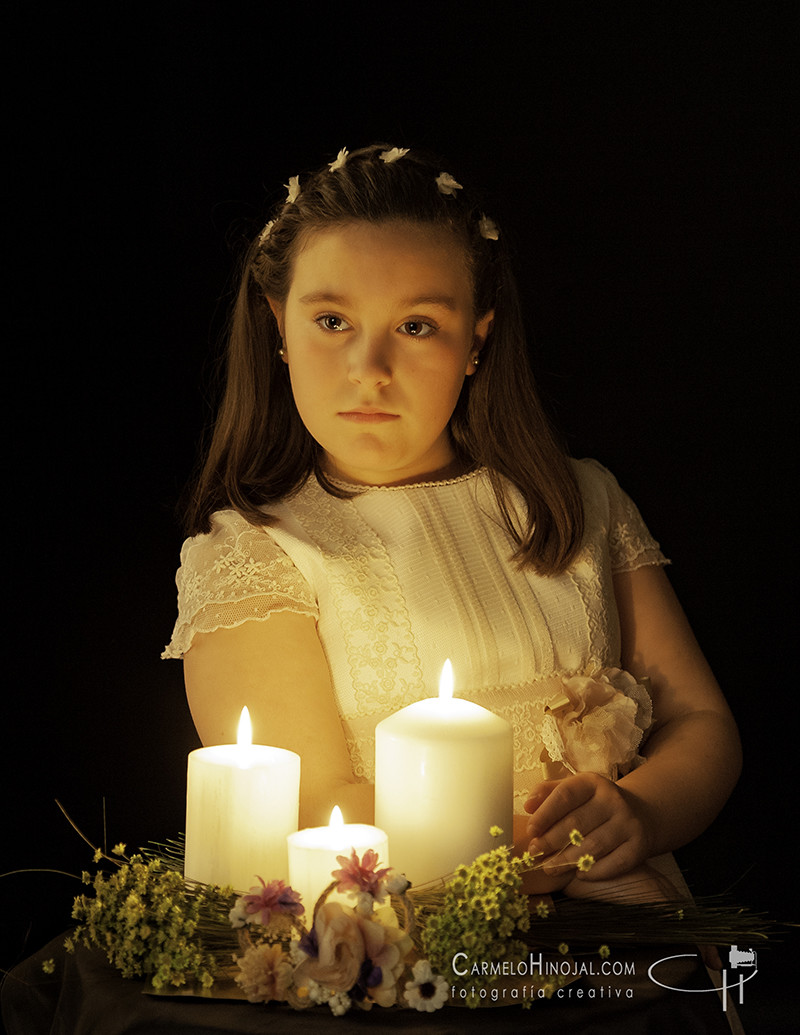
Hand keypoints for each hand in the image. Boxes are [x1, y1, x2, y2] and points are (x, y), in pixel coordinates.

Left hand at [524, 773, 652, 881]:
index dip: (545, 814)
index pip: (565, 795)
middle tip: (534, 852)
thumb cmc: (594, 803)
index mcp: (592, 782)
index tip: (530, 830)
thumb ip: (548, 793)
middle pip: (577, 823)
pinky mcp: (639, 845)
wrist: (640, 813)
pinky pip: (614, 864)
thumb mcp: (574, 790)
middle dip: (551, 840)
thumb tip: (528, 806)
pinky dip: (594, 871)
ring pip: (593, 846)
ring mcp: (628, 823)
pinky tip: (579, 873)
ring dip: (567, 860)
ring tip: (549, 867)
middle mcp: (613, 800)